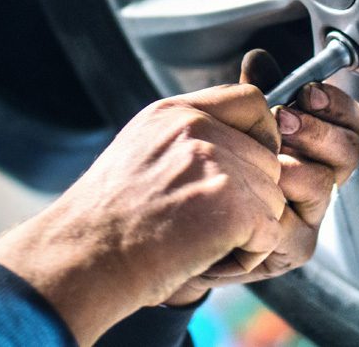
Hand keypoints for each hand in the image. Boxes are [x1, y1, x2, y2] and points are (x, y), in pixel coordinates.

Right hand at [0, 79, 284, 344]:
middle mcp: (198, 129)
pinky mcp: (232, 205)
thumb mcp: (141, 147)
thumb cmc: (108, 215)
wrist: (85, 256)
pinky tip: (208, 255)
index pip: (252, 102)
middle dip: (251, 196)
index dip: (260, 137)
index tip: (241, 168)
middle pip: (268, 158)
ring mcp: (216, 164)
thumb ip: (187, 133)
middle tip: (207, 221)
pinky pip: (271, 231)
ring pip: (273, 197)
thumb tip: (230, 137)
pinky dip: (248, 254)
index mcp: (176, 111)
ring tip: (202, 240)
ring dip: (249, 228)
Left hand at [163, 49, 358, 305]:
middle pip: (349, 150)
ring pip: (322, 183)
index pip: (349, 121)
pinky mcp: (295, 246)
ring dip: (292, 163)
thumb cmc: (220, 166)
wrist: (188, 219)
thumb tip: (259, 59)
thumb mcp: (236, 122)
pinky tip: (252, 191)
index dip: (336, 104)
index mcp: (315, 143)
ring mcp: (310, 213)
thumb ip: (255, 91)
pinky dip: (274, 204)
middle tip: (285, 119)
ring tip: (264, 156)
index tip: (307, 92)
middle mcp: (319, 176)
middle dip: (318, 130)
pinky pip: (298, 224)